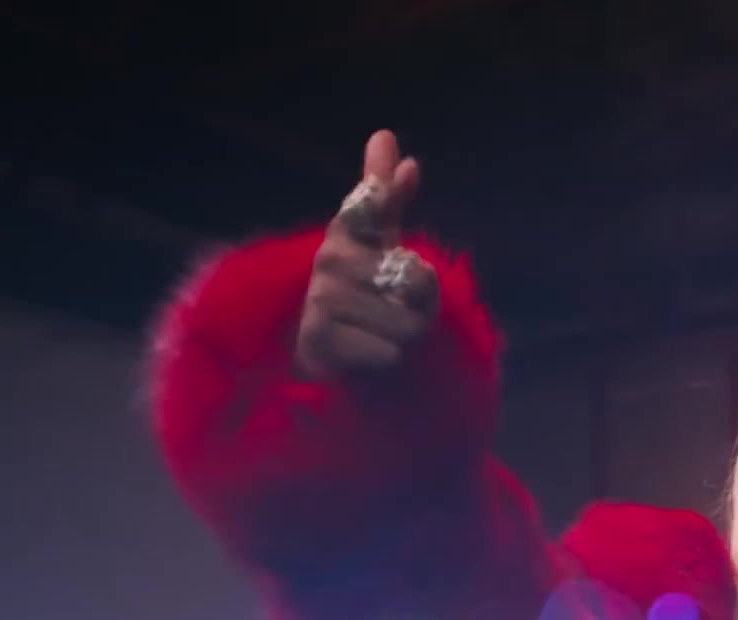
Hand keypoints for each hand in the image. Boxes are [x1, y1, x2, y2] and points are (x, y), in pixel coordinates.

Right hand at [295, 131, 438, 376]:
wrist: (335, 353)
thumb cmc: (365, 292)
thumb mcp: (381, 243)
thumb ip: (386, 197)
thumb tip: (391, 142)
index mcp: (345, 233)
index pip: (370, 205)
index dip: (388, 196)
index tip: (409, 173)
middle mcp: (328, 260)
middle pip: (414, 280)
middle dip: (420, 305)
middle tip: (397, 310)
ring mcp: (320, 299)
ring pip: (404, 321)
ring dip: (407, 335)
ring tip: (384, 334)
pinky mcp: (317, 340)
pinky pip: (386, 351)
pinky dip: (388, 358)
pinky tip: (369, 355)